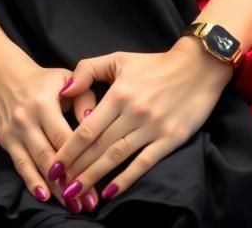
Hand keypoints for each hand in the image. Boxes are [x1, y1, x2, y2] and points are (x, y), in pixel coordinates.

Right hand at [0, 56, 101, 213]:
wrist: (5, 78)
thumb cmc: (44, 81)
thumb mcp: (66, 79)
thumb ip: (83, 96)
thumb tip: (92, 120)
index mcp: (44, 102)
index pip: (64, 136)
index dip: (80, 158)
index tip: (97, 177)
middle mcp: (27, 118)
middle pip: (51, 155)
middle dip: (70, 180)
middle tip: (88, 201)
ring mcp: (15, 132)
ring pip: (36, 164)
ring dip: (55, 188)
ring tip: (72, 204)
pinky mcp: (6, 141)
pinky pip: (20, 166)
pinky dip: (32, 182)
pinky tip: (44, 196)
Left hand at [48, 40, 233, 206]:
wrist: (198, 67)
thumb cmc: (154, 64)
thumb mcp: (119, 58)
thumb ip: (88, 70)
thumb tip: (64, 90)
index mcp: (119, 93)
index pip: (87, 128)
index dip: (68, 149)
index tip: (53, 165)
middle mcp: (133, 112)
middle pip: (98, 146)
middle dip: (76, 168)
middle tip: (59, 186)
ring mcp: (152, 127)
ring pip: (117, 156)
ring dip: (94, 177)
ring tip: (77, 193)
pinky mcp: (170, 139)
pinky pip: (144, 163)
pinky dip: (126, 178)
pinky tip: (110, 191)